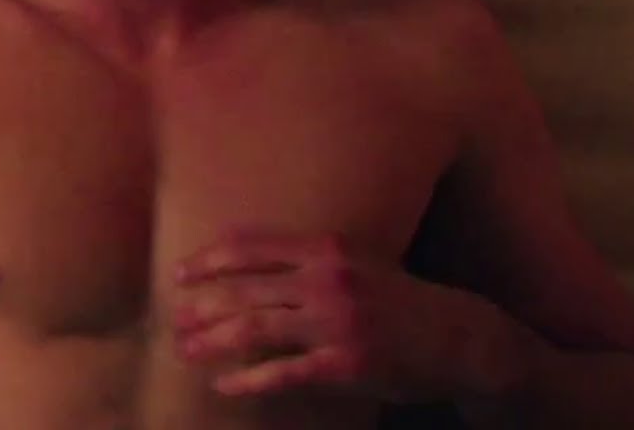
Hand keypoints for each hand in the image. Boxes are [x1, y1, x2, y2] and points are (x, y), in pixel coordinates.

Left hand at [171, 229, 526, 403]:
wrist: (459, 337)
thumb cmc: (398, 299)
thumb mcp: (355, 263)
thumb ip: (306, 262)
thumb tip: (247, 270)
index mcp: (326, 249)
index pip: (251, 247)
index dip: (209, 260)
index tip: (180, 274)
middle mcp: (327, 280)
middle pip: (245, 290)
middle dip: (202, 306)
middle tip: (175, 319)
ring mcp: (336, 323)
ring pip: (255, 329)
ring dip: (213, 341)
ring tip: (186, 350)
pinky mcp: (346, 364)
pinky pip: (283, 372)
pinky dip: (247, 380)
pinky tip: (225, 385)